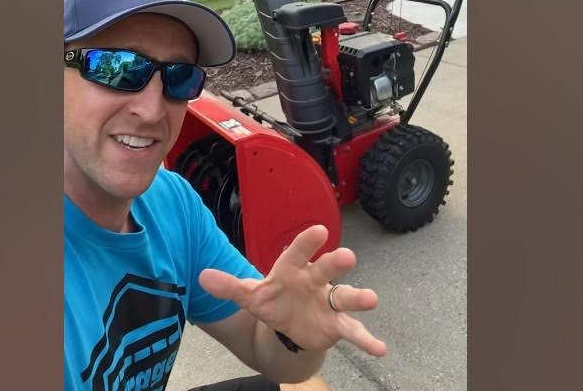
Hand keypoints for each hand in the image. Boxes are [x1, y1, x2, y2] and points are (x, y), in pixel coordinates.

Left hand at [198, 225, 387, 356]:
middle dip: (336, 264)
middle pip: (326, 270)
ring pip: (345, 298)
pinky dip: (367, 340)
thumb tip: (201, 277)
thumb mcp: (250, 295)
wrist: (289, 323)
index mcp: (293, 270)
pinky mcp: (338, 325)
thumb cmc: (273, 300)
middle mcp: (315, 282)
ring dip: (359, 297)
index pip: (299, 253)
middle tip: (349, 257)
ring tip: (372, 299)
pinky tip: (380, 350)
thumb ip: (229, 286)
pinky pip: (354, 332)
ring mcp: (329, 303)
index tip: (320, 231)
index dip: (308, 242)